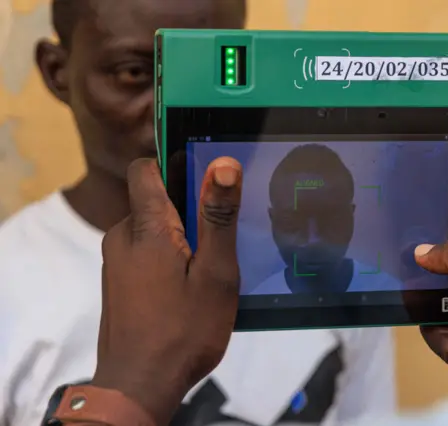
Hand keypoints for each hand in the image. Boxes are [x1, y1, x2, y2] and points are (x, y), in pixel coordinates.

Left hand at [92, 157, 242, 424]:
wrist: (139, 386)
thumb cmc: (183, 331)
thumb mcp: (215, 273)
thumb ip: (218, 218)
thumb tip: (223, 165)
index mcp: (145, 228)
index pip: (145, 168)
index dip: (174, 165)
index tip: (204, 182)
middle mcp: (122, 237)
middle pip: (154, 201)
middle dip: (188, 213)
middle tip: (218, 242)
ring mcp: (116, 261)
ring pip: (152, 230)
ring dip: (180, 240)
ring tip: (206, 272)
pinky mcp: (117, 281)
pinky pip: (144, 253)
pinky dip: (167, 260)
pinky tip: (187, 289)